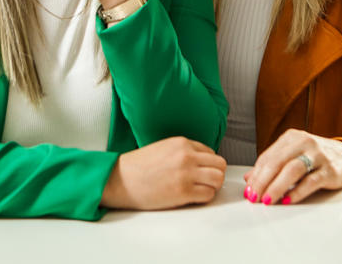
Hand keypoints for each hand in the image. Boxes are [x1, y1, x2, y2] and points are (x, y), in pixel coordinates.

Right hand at [101, 137, 226, 209]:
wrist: (121, 179)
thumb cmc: (139, 166)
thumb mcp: (164, 148)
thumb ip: (184, 151)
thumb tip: (202, 162)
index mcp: (182, 143)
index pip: (211, 152)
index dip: (208, 164)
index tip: (201, 171)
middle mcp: (187, 156)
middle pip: (220, 164)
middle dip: (216, 174)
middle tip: (207, 182)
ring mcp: (186, 174)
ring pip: (218, 179)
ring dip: (213, 186)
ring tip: (201, 189)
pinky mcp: (183, 192)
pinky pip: (208, 195)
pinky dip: (205, 197)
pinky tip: (193, 197)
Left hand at [243, 129, 341, 204]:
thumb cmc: (315, 157)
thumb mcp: (292, 156)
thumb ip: (271, 165)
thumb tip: (249, 179)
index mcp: (291, 137)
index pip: (268, 157)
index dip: (256, 175)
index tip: (249, 191)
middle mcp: (303, 142)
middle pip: (277, 162)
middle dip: (263, 181)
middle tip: (255, 197)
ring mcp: (318, 155)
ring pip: (292, 170)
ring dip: (277, 186)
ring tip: (268, 200)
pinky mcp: (330, 170)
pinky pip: (311, 181)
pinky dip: (297, 191)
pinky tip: (288, 200)